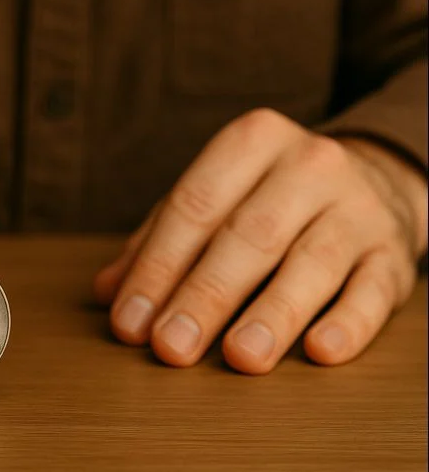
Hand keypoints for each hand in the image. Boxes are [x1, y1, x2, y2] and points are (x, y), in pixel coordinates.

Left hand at [94, 108, 427, 373]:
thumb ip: (157, 240)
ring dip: (273, 313)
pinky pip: (374, 289)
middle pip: (249, 235)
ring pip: (312, 262)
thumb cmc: (266, 197)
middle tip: (171, 346)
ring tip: (239, 357)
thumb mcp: (213, 199)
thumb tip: (107, 292)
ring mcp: (357, 208)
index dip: (157, 266)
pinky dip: (348, 322)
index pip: (194, 206)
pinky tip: (319, 351)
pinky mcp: (393, 254)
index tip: (130, 321)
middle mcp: (309, 165)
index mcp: (252, 142)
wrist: (368, 182)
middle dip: (205, 294)